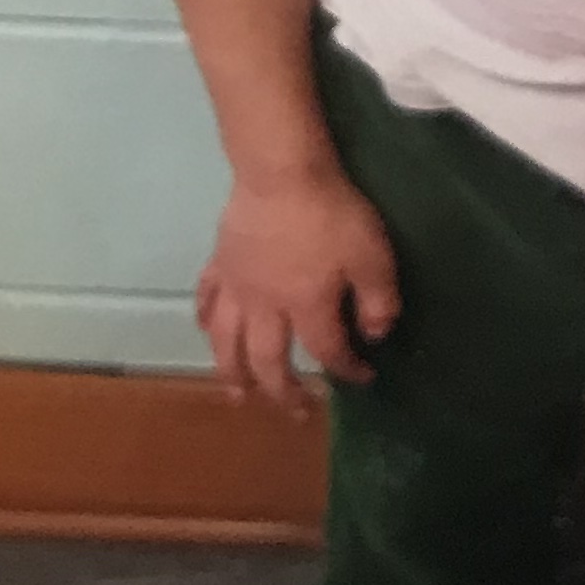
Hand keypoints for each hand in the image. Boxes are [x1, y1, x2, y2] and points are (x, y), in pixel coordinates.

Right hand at [196, 172, 400, 409]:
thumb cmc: (330, 211)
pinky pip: (207, 299)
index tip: (363, 376)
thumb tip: (376, 335)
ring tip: (236, 397)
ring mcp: (238, 286)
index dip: (346, 369)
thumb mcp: (372, 254)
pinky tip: (206, 330)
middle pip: (269, 361)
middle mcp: (266, 307)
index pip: (328, 351)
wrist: (280, 171)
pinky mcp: (220, 262)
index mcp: (306, 307)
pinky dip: (204, 319)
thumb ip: (379, 299)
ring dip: (231, 374)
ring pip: (227, 342)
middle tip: (295, 413)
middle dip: (284, 392)